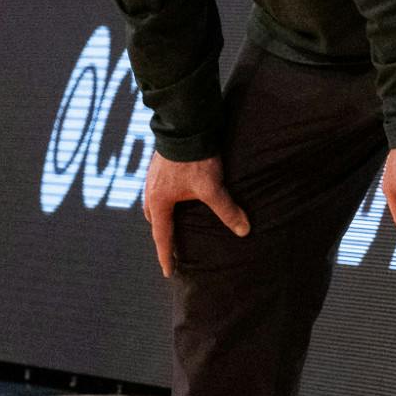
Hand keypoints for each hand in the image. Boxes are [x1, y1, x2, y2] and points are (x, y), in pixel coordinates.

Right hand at [142, 152, 249, 278]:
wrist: (185, 123)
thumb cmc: (195, 158)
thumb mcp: (212, 187)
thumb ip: (227, 210)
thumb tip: (244, 230)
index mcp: (159, 200)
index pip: (162, 235)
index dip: (166, 255)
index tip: (168, 272)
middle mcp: (151, 189)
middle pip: (153, 218)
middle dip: (161, 231)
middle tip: (171, 242)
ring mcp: (153, 174)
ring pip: (155, 200)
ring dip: (163, 211)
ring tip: (176, 216)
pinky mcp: (161, 161)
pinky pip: (160, 186)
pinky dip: (167, 195)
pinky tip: (179, 189)